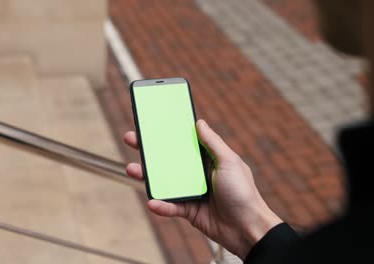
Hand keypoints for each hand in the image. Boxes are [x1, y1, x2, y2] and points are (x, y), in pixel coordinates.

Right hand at [123, 119, 281, 259]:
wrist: (248, 229)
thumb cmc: (243, 193)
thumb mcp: (230, 162)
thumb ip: (213, 143)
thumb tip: (199, 122)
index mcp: (207, 159)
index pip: (183, 143)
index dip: (168, 134)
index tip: (151, 123)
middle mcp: (197, 173)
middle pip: (168, 160)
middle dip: (148, 150)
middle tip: (132, 139)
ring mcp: (190, 191)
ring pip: (164, 182)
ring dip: (146, 176)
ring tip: (131, 169)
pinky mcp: (188, 210)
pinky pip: (170, 206)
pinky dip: (161, 205)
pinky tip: (152, 202)